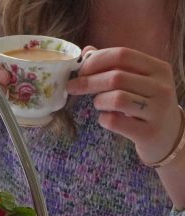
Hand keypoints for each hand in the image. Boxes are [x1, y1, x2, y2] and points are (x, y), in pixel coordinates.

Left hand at [66, 47, 181, 165]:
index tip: (80, 70)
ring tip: (98, 104)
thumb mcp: (138, 82)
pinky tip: (106, 118)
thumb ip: (115, 66)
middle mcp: (161, 87)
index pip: (123, 55)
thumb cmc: (146, 105)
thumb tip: (86, 52)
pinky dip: (103, 119)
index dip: (97, 60)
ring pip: (116, 99)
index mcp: (158, 68)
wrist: (168, 136)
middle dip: (88, 82)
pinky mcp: (147, 132)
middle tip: (73, 87)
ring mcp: (156, 110)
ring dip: (99, 101)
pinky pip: (115, 122)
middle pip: (116, 77)